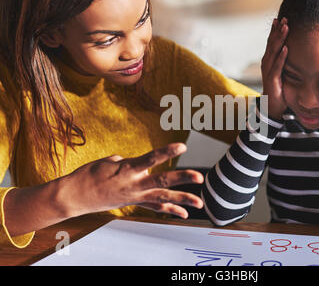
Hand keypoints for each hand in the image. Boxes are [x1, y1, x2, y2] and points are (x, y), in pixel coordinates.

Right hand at [59, 143, 203, 218]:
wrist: (75, 196)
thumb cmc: (90, 174)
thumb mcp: (109, 160)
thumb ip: (129, 161)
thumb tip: (141, 166)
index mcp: (127, 168)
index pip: (151, 158)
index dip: (167, 152)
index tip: (182, 147)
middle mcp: (134, 184)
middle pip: (162, 181)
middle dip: (181, 178)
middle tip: (199, 177)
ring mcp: (135, 196)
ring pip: (162, 198)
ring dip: (182, 200)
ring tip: (200, 203)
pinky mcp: (134, 203)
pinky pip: (155, 208)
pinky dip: (170, 210)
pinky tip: (184, 214)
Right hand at [261, 17, 288, 119]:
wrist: (271, 105)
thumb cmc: (278, 88)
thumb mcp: (282, 71)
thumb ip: (286, 61)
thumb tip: (294, 50)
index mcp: (269, 59)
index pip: (272, 41)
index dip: (276, 30)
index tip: (281, 18)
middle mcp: (267, 62)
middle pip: (272, 43)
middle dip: (278, 30)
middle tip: (284, 18)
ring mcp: (268, 70)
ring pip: (274, 51)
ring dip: (280, 39)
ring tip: (285, 27)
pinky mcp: (272, 78)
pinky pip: (278, 66)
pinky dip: (281, 56)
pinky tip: (286, 48)